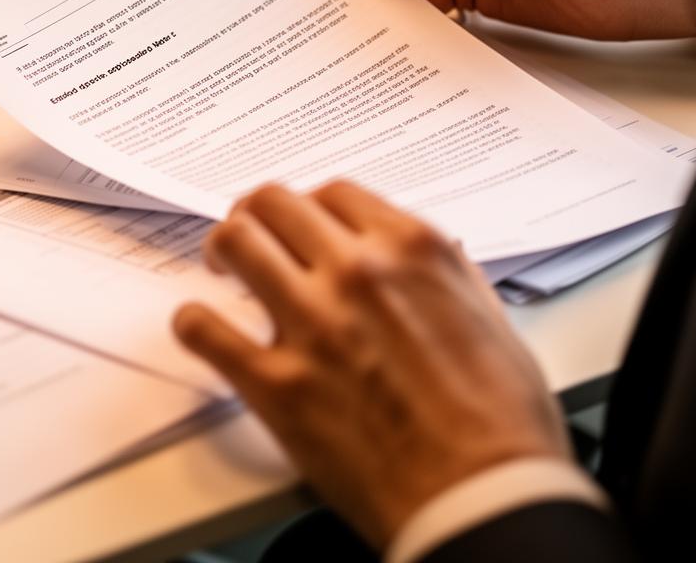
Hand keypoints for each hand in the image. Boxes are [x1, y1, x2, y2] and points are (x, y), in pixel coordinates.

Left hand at [173, 183, 570, 548]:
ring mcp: (311, 324)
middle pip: (275, 204)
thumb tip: (425, 257)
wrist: (484, 501)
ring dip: (223, 249)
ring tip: (223, 266)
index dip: (310, 206)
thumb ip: (448, 275)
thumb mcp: (491, 320)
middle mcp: (356, 272)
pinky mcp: (276, 384)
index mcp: (410, 250)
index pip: (333, 193)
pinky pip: (205, 329)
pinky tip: (201, 326)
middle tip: (252, 232)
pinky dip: (194, 322)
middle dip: (258, 213)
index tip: (301, 223)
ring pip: (237, 243)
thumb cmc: (500, 422)